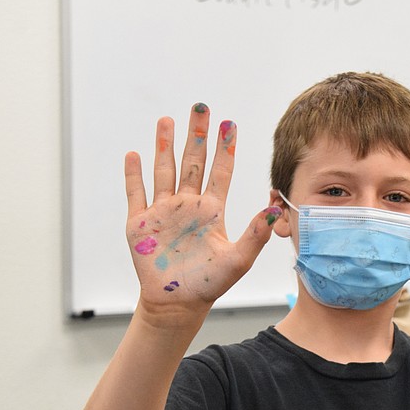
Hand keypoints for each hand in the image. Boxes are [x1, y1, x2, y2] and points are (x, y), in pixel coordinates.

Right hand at [124, 104, 279, 314]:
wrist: (178, 304)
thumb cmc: (210, 283)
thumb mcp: (239, 259)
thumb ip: (256, 234)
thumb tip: (276, 208)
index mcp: (212, 211)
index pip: (220, 171)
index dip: (225, 148)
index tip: (229, 123)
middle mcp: (188, 205)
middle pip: (193, 161)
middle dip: (196, 134)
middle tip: (201, 106)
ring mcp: (163, 212)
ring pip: (164, 170)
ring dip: (164, 145)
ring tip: (166, 119)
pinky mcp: (140, 223)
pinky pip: (136, 193)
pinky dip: (134, 174)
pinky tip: (134, 154)